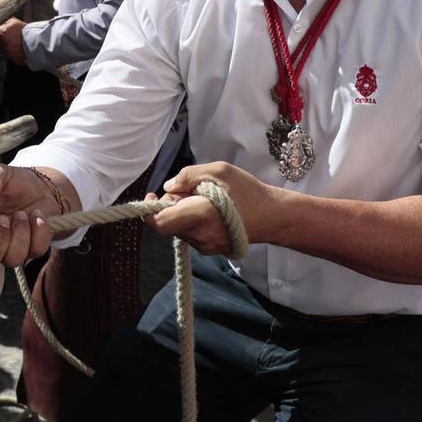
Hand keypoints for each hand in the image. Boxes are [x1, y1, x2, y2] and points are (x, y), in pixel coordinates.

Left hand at [0, 17, 27, 65]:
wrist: (35, 41)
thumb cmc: (25, 30)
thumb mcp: (14, 21)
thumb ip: (4, 22)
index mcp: (2, 32)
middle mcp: (2, 42)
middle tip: (8, 37)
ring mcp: (6, 51)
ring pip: (0, 49)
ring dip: (4, 47)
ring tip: (13, 43)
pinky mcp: (10, 57)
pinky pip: (6, 55)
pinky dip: (9, 52)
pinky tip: (15, 48)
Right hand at [0, 164, 55, 271]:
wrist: (41, 187)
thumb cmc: (13, 182)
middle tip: (5, 218)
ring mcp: (12, 248)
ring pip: (13, 260)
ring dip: (21, 234)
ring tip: (22, 213)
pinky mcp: (33, 248)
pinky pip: (36, 251)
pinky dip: (39, 231)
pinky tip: (37, 214)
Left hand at [144, 162, 274, 255]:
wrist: (272, 217)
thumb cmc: (247, 191)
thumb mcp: (219, 171)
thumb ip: (188, 175)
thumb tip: (167, 187)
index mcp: (200, 215)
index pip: (160, 223)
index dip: (148, 211)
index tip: (152, 195)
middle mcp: (200, 235)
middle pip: (167, 224)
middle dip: (169, 205)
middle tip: (188, 190)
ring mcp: (205, 246)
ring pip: (177, 229)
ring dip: (181, 213)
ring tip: (203, 199)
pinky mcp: (209, 250)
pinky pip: (189, 234)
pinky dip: (191, 221)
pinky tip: (208, 211)